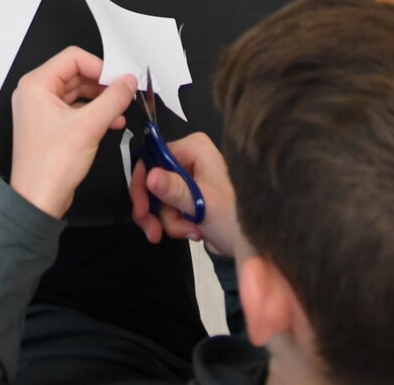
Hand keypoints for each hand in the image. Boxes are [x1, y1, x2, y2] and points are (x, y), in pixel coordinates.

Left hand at [9, 47, 135, 219]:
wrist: (38, 202)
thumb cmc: (50, 166)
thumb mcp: (89, 127)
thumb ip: (112, 100)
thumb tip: (127, 82)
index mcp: (36, 85)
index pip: (73, 58)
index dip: (99, 66)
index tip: (119, 78)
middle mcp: (35, 94)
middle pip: (76, 75)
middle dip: (102, 84)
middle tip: (124, 91)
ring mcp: (42, 111)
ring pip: (77, 94)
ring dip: (101, 100)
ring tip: (121, 108)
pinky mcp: (50, 127)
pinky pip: (75, 110)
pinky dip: (94, 113)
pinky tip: (112, 122)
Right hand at [128, 131, 242, 258]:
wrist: (252, 246)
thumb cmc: (233, 220)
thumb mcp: (203, 205)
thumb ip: (175, 190)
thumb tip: (150, 176)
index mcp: (194, 148)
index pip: (153, 157)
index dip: (142, 184)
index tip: (141, 212)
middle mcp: (189, 157)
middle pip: (153, 179)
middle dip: (155, 210)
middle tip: (154, 233)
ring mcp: (189, 177)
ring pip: (159, 198)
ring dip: (168, 221)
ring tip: (190, 233)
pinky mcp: (189, 195)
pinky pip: (168, 208)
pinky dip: (175, 224)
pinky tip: (193, 232)